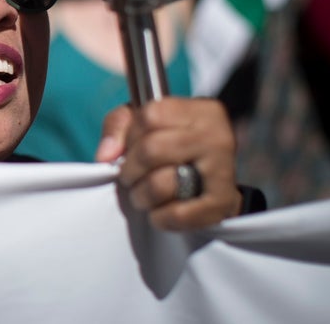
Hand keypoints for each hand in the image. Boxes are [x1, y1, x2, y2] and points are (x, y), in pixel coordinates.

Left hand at [95, 98, 242, 230]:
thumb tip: (106, 155)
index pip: (149, 116)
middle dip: (130, 170)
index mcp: (197, 111)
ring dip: (142, 196)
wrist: (216, 180)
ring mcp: (222, 169)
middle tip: (129, 178)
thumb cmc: (175, 145)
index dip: (129, 137)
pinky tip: (160, 214)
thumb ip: (118, 126)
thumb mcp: (145, 122)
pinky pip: (180, 214)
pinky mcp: (223, 202)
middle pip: (151, 150)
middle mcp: (214, 135)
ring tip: (142, 196)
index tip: (129, 150)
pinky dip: (161, 218)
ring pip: (162, 184)